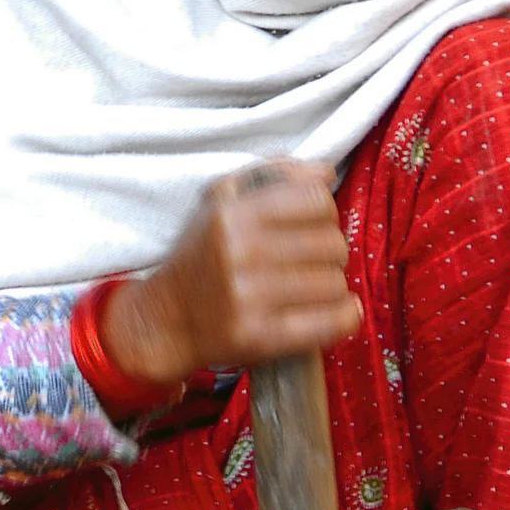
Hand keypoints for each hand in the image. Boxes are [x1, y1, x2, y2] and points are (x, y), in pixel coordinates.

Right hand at [102, 160, 361, 386]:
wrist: (164, 320)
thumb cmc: (201, 256)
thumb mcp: (221, 202)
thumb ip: (274, 176)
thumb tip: (326, 173)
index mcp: (232, 214)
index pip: (316, 200)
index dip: (324, 213)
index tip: (313, 226)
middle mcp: (240, 252)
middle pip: (331, 243)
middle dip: (330, 252)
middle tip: (312, 262)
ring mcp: (249, 298)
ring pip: (334, 283)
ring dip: (332, 287)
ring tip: (312, 289)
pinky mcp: (260, 337)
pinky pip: (331, 322)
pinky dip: (344, 317)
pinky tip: (337, 311)